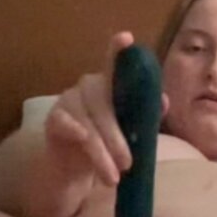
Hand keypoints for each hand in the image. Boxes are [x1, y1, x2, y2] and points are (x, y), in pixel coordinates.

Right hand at [45, 32, 168, 187]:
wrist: (74, 168)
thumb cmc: (107, 143)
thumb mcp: (130, 131)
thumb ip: (146, 115)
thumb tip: (163, 101)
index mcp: (109, 85)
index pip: (114, 62)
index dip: (118, 49)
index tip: (126, 38)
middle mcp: (88, 86)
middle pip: (103, 103)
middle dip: (116, 136)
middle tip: (128, 164)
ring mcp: (68, 100)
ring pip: (87, 122)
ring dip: (101, 152)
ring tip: (113, 178)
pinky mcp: (53, 119)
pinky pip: (65, 124)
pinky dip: (76, 134)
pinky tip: (84, 145)